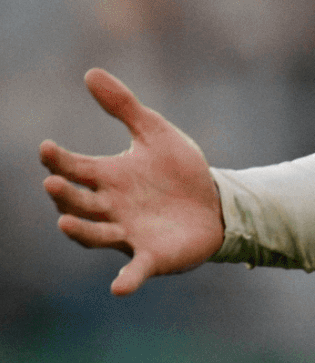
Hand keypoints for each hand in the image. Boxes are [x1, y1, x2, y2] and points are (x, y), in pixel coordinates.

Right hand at [39, 69, 224, 295]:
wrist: (219, 204)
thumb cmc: (180, 171)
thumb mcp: (156, 133)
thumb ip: (124, 106)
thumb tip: (90, 72)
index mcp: (108, 178)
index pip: (74, 169)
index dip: (59, 161)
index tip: (47, 149)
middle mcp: (111, 208)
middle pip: (79, 202)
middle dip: (65, 195)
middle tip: (53, 184)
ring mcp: (129, 234)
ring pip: (96, 235)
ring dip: (81, 232)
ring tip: (65, 222)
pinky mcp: (153, 256)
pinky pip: (135, 271)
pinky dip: (126, 281)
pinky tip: (118, 289)